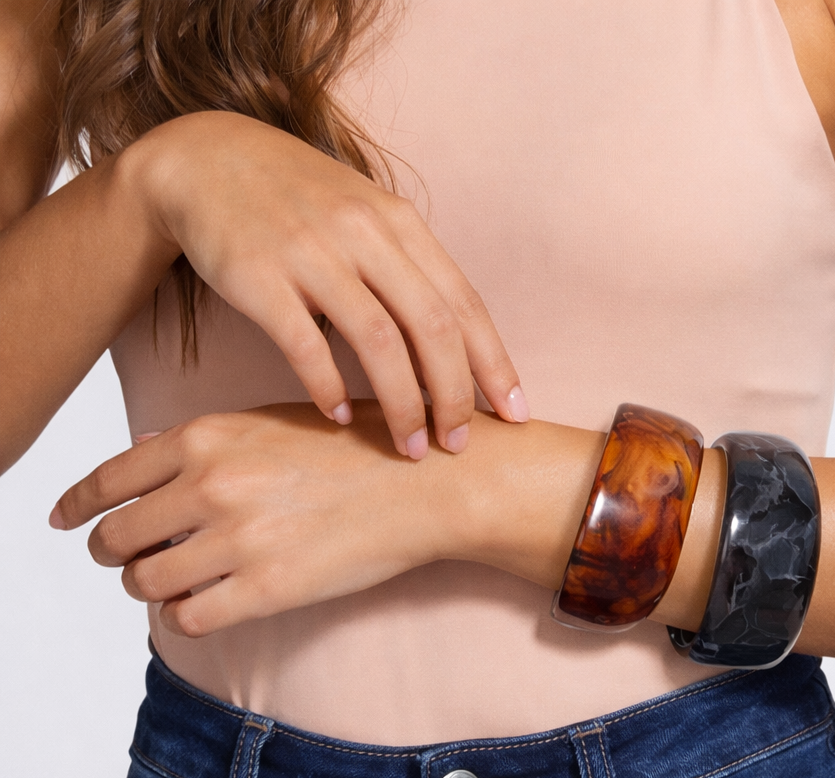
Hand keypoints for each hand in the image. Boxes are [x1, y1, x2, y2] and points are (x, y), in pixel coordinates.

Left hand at [51, 403, 464, 635]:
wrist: (426, 482)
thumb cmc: (359, 447)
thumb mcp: (274, 420)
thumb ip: (203, 440)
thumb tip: (138, 453)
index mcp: (208, 437)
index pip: (110, 478)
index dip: (75, 505)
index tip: (62, 521)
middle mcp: (212, 486)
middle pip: (117, 537)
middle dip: (112, 553)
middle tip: (126, 561)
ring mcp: (238, 540)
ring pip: (147, 583)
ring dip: (150, 588)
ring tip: (172, 584)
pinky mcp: (268, 590)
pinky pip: (189, 619)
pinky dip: (185, 617)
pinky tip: (205, 606)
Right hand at [126, 112, 529, 456]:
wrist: (207, 160)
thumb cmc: (302, 204)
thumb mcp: (368, 219)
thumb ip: (411, 274)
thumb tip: (457, 354)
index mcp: (400, 224)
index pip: (464, 304)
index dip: (494, 364)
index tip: (514, 414)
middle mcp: (364, 234)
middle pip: (432, 327)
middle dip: (454, 395)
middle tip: (459, 444)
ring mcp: (311, 252)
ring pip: (378, 341)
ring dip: (402, 404)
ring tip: (409, 448)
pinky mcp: (258, 275)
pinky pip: (305, 343)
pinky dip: (329, 387)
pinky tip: (341, 417)